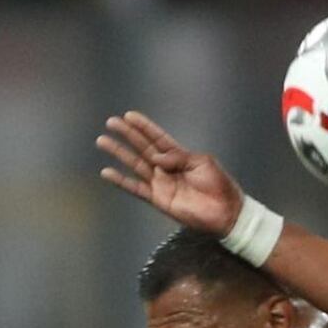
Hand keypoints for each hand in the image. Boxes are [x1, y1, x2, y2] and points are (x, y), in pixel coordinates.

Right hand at [96, 110, 244, 236]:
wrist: (225, 212)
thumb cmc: (219, 184)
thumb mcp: (202, 162)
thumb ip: (178, 157)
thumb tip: (156, 157)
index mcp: (179, 156)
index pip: (158, 138)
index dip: (144, 127)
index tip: (129, 115)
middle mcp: (166, 167)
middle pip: (143, 147)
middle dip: (127, 134)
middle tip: (111, 122)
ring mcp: (160, 183)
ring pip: (135, 164)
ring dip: (119, 153)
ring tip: (102, 141)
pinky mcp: (158, 199)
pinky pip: (136, 188)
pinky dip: (121, 181)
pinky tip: (106, 172)